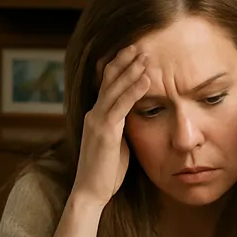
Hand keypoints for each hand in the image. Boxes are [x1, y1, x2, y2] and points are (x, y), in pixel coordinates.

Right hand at [71, 45, 149, 207]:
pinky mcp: (105, 131)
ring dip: (131, 70)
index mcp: (95, 116)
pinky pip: (121, 105)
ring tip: (146, 56)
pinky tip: (145, 78)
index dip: (118, 67)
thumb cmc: (106, 172)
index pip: (106, 84)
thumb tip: (134, 119)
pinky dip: (134, 90)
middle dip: (124, 61)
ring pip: (114, 88)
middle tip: (140, 45)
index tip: (132, 54)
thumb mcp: (116, 144)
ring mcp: (97, 121)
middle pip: (108, 79)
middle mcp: (93, 114)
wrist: (91, 191)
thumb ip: (121, 128)